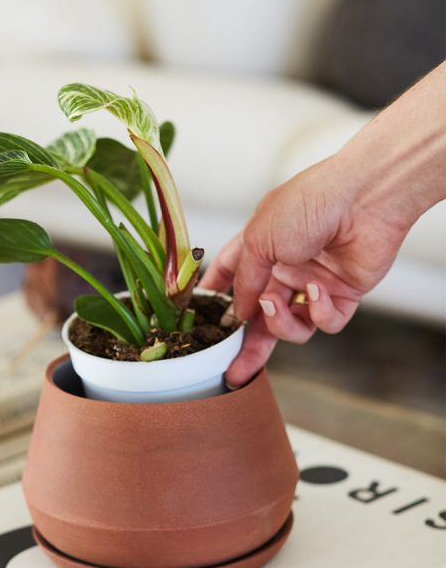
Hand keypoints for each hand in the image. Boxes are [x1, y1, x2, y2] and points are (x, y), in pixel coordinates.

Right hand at [204, 156, 408, 387]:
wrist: (365, 197)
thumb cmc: (308, 204)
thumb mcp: (258, 241)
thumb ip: (244, 282)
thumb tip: (239, 314)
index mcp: (261, 248)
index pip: (231, 277)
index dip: (216, 300)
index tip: (201, 324)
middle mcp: (286, 268)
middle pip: (261, 317)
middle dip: (247, 346)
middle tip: (232, 370)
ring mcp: (314, 284)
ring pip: (291, 327)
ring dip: (280, 323)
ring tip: (276, 304)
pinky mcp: (344, 295)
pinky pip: (324, 323)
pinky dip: (318, 313)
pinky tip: (317, 290)